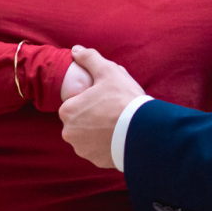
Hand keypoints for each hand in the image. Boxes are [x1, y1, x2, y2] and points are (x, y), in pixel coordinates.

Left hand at [57, 46, 145, 169]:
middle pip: (81, 120)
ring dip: (99, 131)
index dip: (91, 98)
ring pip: (89, 136)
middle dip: (93, 115)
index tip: (106, 97)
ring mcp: (83, 150)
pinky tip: (121, 136)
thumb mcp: (108, 71)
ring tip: (119, 123)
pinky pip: (100, 150)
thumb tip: (76, 49)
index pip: (75, 103)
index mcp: (68, 111)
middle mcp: (69, 133)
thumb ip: (89, 59)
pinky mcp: (97, 161)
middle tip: (114, 109)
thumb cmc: (124, 99)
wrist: (143, 132)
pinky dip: (108, 145)